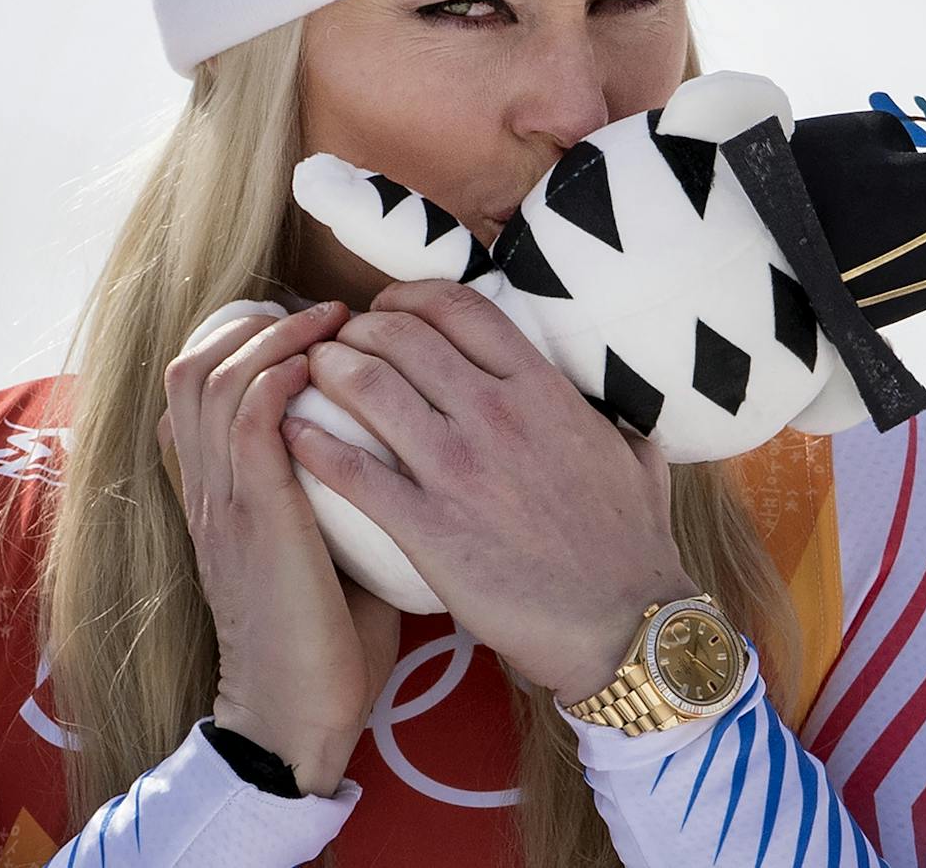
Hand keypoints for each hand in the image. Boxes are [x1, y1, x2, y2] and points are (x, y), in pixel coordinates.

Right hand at [159, 301, 400, 794]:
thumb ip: (329, 491)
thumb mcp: (315, 548)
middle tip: (319, 313)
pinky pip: (248, 422)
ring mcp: (224, 501)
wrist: (296, 721)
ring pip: (213, 378)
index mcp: (216, 494)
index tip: (301, 326)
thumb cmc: (322, 640)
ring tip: (328, 322)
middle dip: (251, 322)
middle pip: (191, 366)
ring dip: (272, 337)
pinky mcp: (255, 519)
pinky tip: (317, 366)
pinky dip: (278, 378)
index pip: (192, 388)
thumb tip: (386, 444)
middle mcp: (206, 488)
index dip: (236, 341)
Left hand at [280, 280, 697, 706]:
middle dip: (358, 328)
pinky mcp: (427, 527)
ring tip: (308, 374)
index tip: (385, 307)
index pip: (459, 308)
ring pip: (369, 386)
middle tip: (338, 341)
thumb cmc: (631, 548)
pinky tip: (291, 433)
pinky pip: (351, 470)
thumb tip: (616, 411)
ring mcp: (458, 469)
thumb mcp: (634, 460)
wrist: (621, 628)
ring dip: (327, 368)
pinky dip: (311, 442)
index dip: (409, 295)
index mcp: (541, 389)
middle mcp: (495, 414)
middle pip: (402, 336)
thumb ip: (616, 422)